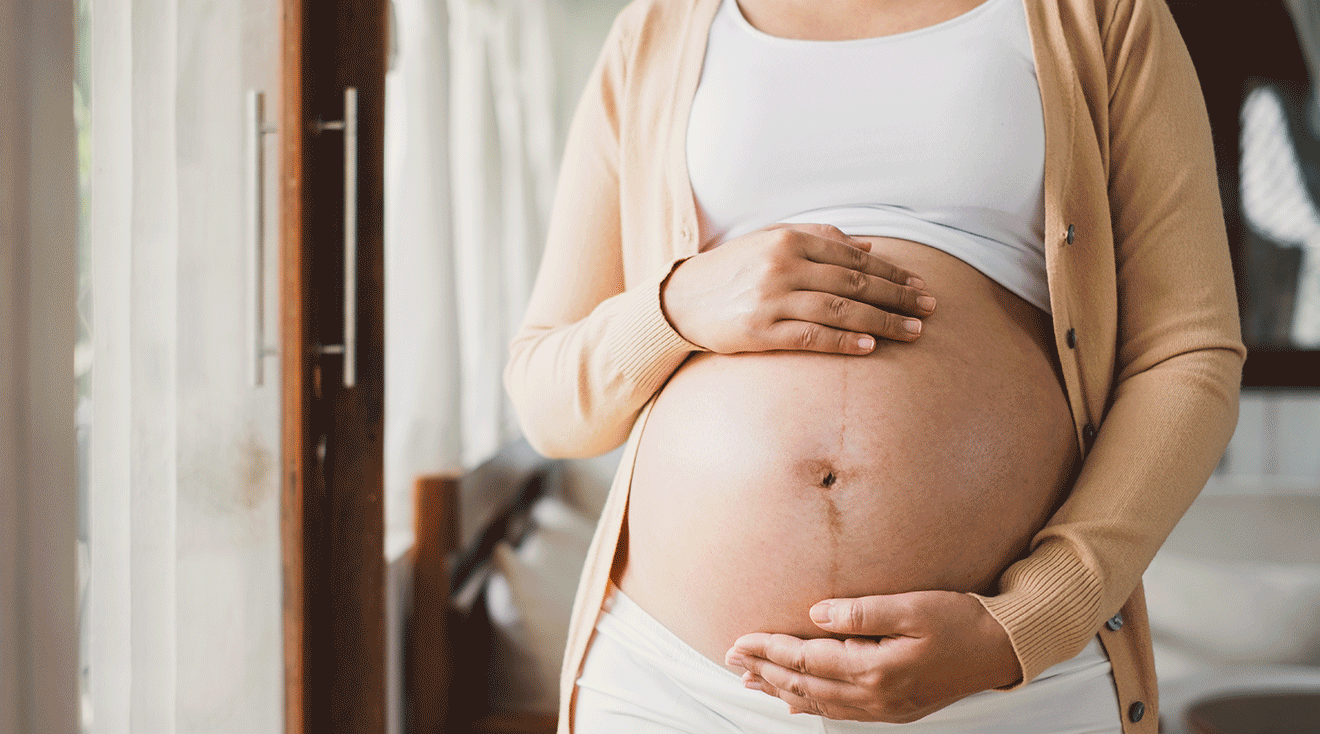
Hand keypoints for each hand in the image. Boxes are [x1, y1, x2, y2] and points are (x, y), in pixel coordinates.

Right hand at [661, 223, 935, 354]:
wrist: (681, 300)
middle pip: (854, 283)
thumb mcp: (770, 241)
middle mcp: (782, 266)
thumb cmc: (733, 270)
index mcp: (788, 239)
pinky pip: (812, 337)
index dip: (891, 271)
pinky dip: (844, 341)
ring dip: (883, 321)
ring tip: (914, 330)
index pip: (853, 257)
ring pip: (840, 310)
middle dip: (898, 296)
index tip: (919, 284)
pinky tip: (871, 346)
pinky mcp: (760, 332)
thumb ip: (819, 238)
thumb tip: (868, 247)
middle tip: (930, 307)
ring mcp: (771, 300)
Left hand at [724, 591, 1020, 722]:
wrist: (1001, 649)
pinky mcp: (893, 709)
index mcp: (876, 668)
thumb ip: (861, 612)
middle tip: (730, 660)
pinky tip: (794, 702)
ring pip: (818, 703)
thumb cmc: (959, 620)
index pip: (806, 660)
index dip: (768, 650)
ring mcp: (884, 707)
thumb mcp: (912, 606)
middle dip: (764, 671)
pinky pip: (839, 712)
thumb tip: (815, 614)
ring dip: (781, 690)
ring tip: (750, 681)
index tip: (738, 640)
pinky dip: (810, 706)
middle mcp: (875, 695)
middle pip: (805, 685)